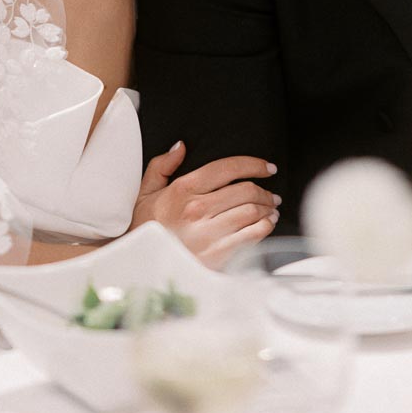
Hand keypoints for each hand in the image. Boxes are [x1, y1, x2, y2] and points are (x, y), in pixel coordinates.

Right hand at [129, 142, 279, 268]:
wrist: (140, 266)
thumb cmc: (146, 228)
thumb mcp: (146, 193)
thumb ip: (162, 165)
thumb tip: (181, 146)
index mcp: (183, 190)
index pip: (227, 168)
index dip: (254, 164)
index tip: (267, 167)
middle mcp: (197, 210)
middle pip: (245, 191)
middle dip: (265, 190)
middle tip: (271, 193)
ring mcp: (208, 233)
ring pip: (251, 212)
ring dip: (267, 208)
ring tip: (271, 208)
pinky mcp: (217, 255)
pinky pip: (251, 236)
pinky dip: (265, 227)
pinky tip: (266, 224)